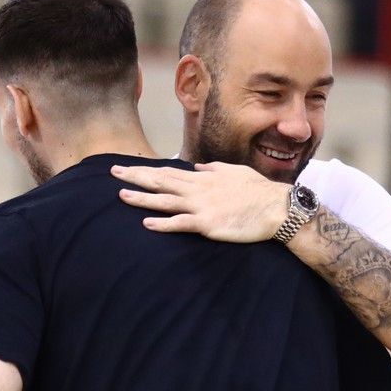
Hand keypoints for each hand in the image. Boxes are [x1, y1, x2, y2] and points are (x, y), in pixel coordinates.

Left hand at [111, 162, 289, 242]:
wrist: (276, 208)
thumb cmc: (259, 191)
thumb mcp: (235, 172)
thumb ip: (214, 169)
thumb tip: (200, 166)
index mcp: (204, 177)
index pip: (169, 172)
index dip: (146, 169)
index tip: (127, 167)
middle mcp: (199, 189)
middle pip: (161, 182)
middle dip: (136, 177)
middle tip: (113, 173)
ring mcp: (202, 206)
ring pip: (166, 201)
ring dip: (143, 198)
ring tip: (122, 196)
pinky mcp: (208, 224)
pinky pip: (181, 223)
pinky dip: (163, 223)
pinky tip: (147, 223)